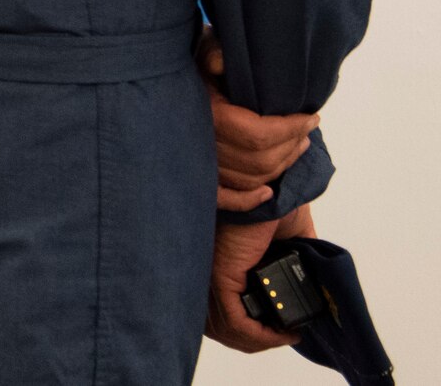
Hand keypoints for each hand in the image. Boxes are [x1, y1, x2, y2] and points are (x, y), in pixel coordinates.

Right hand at [198, 28, 317, 211]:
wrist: (161, 79)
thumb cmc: (190, 61)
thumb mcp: (203, 48)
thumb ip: (214, 52)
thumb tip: (223, 63)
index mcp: (207, 116)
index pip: (258, 134)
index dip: (290, 129)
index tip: (312, 117)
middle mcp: (203, 145)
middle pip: (260, 159)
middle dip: (291, 144)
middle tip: (307, 129)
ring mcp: (200, 164)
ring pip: (251, 178)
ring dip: (282, 165)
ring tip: (298, 145)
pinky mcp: (200, 176)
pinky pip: (226, 198)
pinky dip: (248, 200)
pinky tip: (267, 193)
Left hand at [205, 201, 315, 352]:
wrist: (273, 185)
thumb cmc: (275, 202)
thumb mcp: (292, 238)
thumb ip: (299, 259)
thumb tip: (317, 284)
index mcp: (224, 263)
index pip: (219, 311)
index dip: (246, 331)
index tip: (277, 333)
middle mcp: (211, 270)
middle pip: (219, 326)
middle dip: (252, 341)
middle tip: (281, 338)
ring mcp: (212, 273)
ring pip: (226, 329)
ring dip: (259, 342)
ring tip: (285, 336)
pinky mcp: (221, 274)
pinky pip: (235, 320)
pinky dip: (260, 336)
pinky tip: (284, 334)